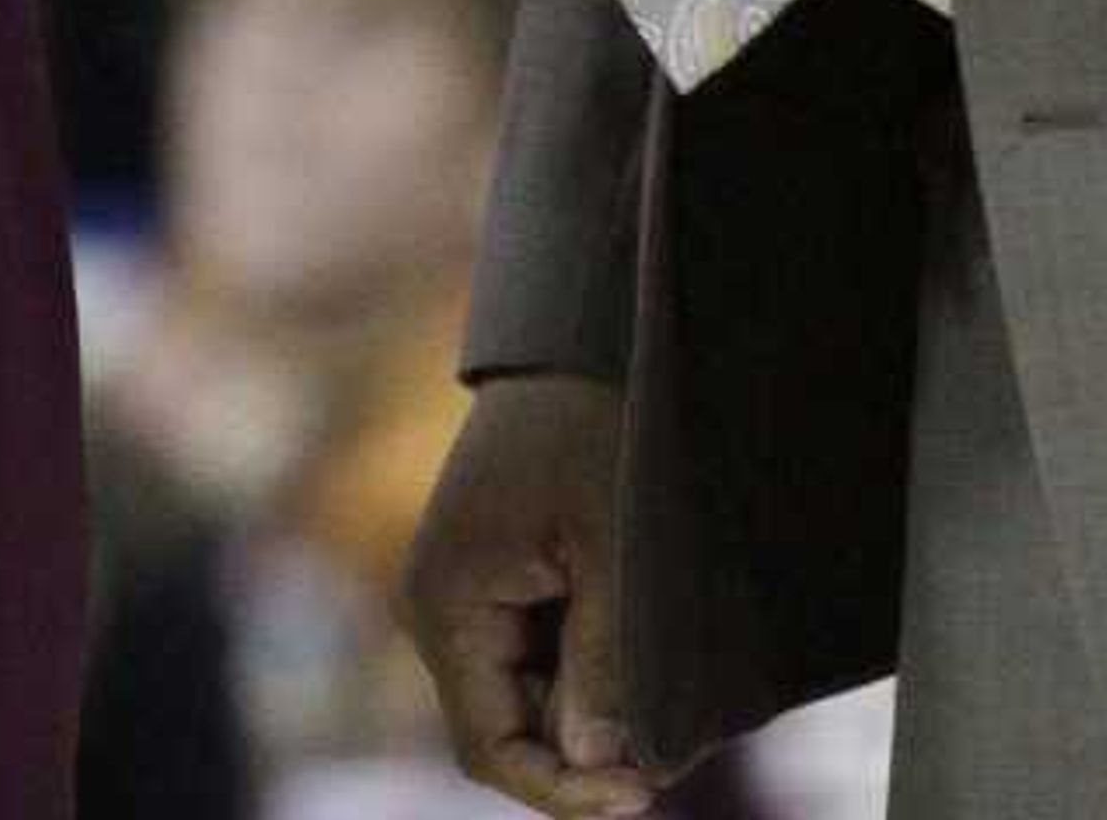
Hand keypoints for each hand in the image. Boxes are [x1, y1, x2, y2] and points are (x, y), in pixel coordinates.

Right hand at [398, 372, 657, 817]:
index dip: (561, 788)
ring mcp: (462, 588)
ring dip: (587, 707)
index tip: (644, 792)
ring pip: (523, 694)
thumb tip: (593, 763)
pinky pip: (532, 651)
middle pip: (507, 726)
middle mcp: (437, 605)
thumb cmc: (595, 426)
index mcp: (445, 604)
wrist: (580, 332)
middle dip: (582, 748)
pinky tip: (634, 656)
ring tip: (661, 696)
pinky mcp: (492, 571)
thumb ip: (601, 662)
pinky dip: (583, 667)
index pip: (489, 747)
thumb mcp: (611, 546)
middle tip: (670, 751)